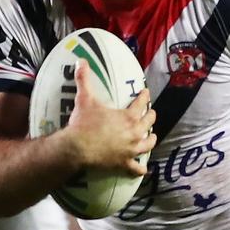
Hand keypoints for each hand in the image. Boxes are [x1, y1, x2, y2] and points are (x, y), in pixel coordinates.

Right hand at [67, 59, 156, 175]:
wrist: (77, 148)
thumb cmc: (83, 122)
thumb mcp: (85, 98)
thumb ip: (84, 78)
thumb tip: (80, 60)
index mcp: (128, 117)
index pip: (141, 103)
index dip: (144, 96)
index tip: (146, 92)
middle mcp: (134, 133)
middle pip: (148, 123)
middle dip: (150, 116)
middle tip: (150, 112)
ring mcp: (130, 150)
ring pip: (147, 144)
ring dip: (150, 139)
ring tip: (152, 136)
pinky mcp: (123, 164)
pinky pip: (136, 168)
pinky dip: (140, 169)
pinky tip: (143, 169)